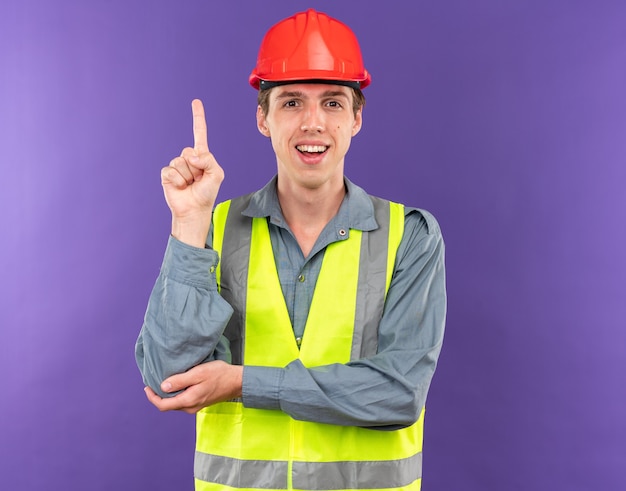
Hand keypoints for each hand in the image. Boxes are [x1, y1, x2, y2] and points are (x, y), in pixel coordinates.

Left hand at [144, 361, 242, 413]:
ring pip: (176, 404)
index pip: (163, 405)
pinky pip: (183, 401)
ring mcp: (196, 406)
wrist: (237, 382)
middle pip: (168, 405)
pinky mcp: (200, 403)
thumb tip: (162, 387)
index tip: (147, 387)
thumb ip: (180, 381)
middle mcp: (190, 407)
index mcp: (188, 401)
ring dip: (168, 395)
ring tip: (164, 382)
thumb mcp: (198, 374)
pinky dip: (176, 394)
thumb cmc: (219, 375)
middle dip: (158, 396)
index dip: (152, 397)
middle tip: (153, 382)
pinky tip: (178, 384)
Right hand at [161, 99, 224, 246]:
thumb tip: (190, 156)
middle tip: (198, 180)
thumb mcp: (217, 174)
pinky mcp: (167, 174)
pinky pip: (171, 171)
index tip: (196, 102)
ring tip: (190, 185)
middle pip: (189, 151)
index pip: (199, 133)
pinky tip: (180, 187)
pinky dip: (178, 181)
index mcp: (201, 156)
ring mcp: (177, 166)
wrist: (195, 209)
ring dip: (187, 176)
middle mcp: (188, 158)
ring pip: (180, 162)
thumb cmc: (207, 192)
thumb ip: (208, 160)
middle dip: (196, 167)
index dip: (198, 117)